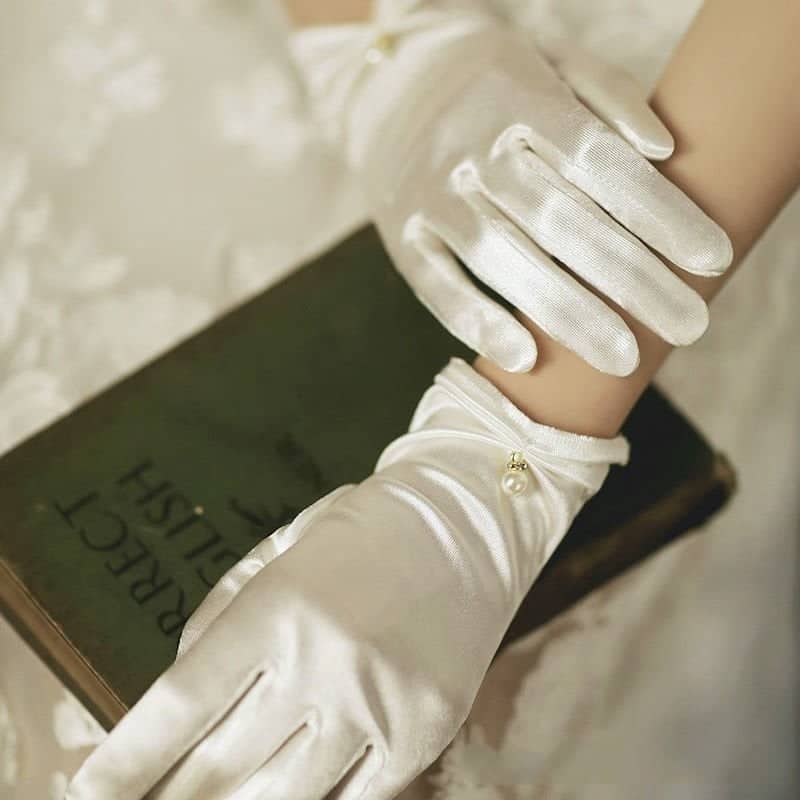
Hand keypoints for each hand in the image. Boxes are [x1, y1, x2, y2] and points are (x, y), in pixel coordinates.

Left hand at [65, 358, 626, 798]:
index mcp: (277, 607)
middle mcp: (322, 660)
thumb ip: (223, 618)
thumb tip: (181, 689)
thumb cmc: (364, 530)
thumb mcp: (281, 551)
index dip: (126, 762)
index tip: (92, 791)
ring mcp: (377, 702)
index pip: (179, 705)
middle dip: (171, 797)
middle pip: (220, 766)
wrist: (466, 522)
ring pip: (283, 798)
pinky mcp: (424, 730)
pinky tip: (287, 799)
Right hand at [291, 1, 732, 373]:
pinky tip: (525, 357)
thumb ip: (607, 94)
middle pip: (560, 219)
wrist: (384, 86)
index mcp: (517, 97)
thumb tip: (663, 149)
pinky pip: (436, 283)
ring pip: (501, 258)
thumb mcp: (549, 59)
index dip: (657, 211)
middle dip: (630, 278)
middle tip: (688, 325)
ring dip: (566, 312)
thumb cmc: (488, 81)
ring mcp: (430, 193)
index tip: (710, 259)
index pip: (599, 161)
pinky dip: (476, 320)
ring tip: (623, 359)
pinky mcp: (400, 235)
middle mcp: (470, 146)